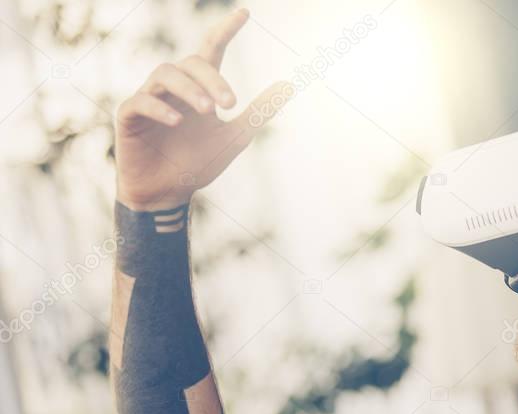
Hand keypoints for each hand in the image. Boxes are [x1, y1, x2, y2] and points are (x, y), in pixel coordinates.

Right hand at [114, 8, 288, 210]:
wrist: (168, 194)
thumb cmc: (197, 163)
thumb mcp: (235, 137)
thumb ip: (259, 112)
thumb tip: (288, 85)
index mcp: (198, 89)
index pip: (211, 51)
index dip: (225, 31)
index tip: (245, 13)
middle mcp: (173, 88)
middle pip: (191, 63)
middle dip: (213, 79)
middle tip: (230, 103)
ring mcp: (148, 99)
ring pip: (166, 74)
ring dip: (190, 89)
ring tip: (209, 110)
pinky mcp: (129, 117)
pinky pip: (141, 101)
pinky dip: (160, 107)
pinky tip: (177, 121)